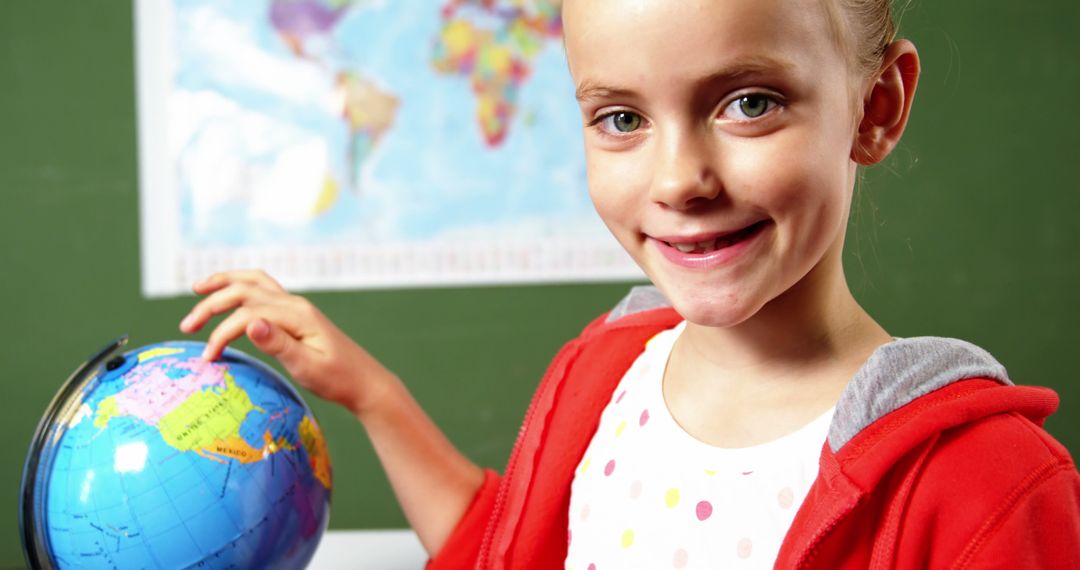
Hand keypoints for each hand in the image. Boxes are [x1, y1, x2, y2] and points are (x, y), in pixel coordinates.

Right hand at [179, 270, 392, 415]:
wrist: (364, 382)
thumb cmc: (338, 379)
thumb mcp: (309, 368)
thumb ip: (279, 345)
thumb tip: (250, 323)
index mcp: (297, 315)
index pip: (248, 314)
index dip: (222, 333)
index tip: (208, 359)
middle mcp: (295, 304)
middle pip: (245, 290)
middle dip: (212, 303)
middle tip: (187, 326)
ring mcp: (296, 307)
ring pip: (254, 282)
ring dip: (224, 283)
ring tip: (197, 289)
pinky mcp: (295, 315)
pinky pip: (263, 291)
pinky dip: (241, 288)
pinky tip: (228, 296)